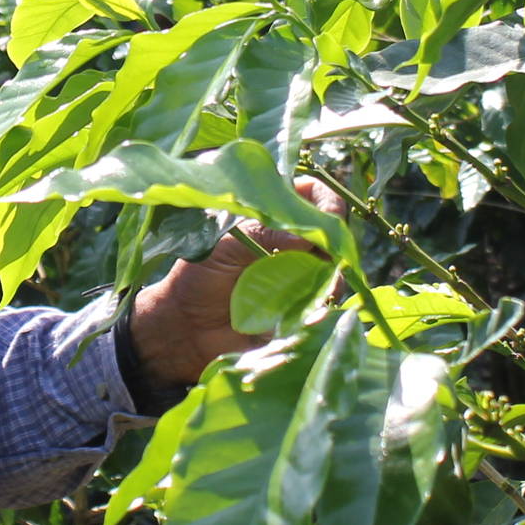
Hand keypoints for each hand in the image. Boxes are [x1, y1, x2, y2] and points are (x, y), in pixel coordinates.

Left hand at [123, 179, 345, 393]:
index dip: (325, 202)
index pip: (312, 194)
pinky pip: (327, 303)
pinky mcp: (302, 310)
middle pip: (333, 232)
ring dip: (332, 276)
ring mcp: (301, 277)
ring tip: (317, 286)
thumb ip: (263, 232)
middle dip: (335, 243)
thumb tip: (307, 234)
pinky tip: (311, 308)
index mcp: (272, 217)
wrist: (187, 330)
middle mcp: (292, 244)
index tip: (328, 219)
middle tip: (326, 258)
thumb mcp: (225, 245)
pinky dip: (325, 304)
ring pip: (337, 269)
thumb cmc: (199, 277)